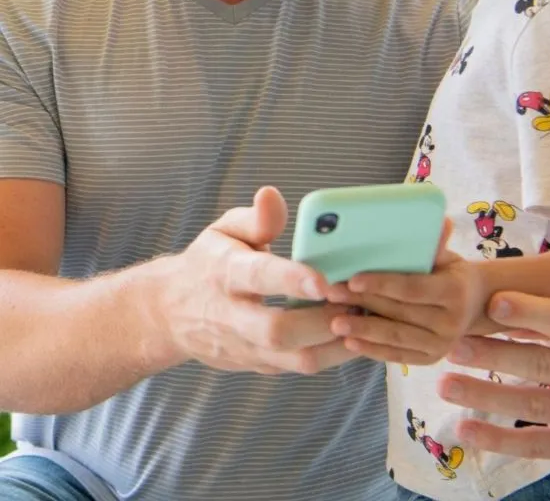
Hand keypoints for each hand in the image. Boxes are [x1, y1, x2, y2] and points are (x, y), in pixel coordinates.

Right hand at [155, 186, 351, 375]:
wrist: (171, 313)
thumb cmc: (208, 263)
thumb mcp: (224, 230)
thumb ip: (255, 218)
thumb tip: (271, 195)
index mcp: (225, 273)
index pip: (258, 277)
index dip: (292, 280)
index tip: (325, 280)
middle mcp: (233, 316)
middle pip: (276, 331)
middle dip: (321, 319)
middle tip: (357, 300)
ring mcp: (246, 347)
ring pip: (294, 358)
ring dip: (336, 342)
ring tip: (367, 317)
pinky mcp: (260, 366)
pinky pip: (300, 367)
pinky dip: (333, 354)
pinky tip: (357, 332)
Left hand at [326, 247, 486, 365]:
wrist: (476, 306)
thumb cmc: (452, 273)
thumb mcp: (447, 257)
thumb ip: (434, 245)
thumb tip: (437, 219)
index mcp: (454, 291)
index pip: (412, 287)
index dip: (381, 284)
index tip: (353, 279)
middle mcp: (451, 322)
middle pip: (399, 312)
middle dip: (363, 303)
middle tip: (332, 294)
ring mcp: (442, 345)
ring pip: (396, 337)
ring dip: (362, 330)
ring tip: (334, 322)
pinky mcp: (430, 360)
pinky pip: (397, 355)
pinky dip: (372, 349)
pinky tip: (349, 341)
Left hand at [437, 291, 549, 459]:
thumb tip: (492, 301)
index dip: (532, 311)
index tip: (493, 302)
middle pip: (544, 365)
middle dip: (494, 356)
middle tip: (454, 346)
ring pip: (533, 405)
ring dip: (484, 396)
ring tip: (445, 384)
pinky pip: (536, 445)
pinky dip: (497, 438)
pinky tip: (464, 428)